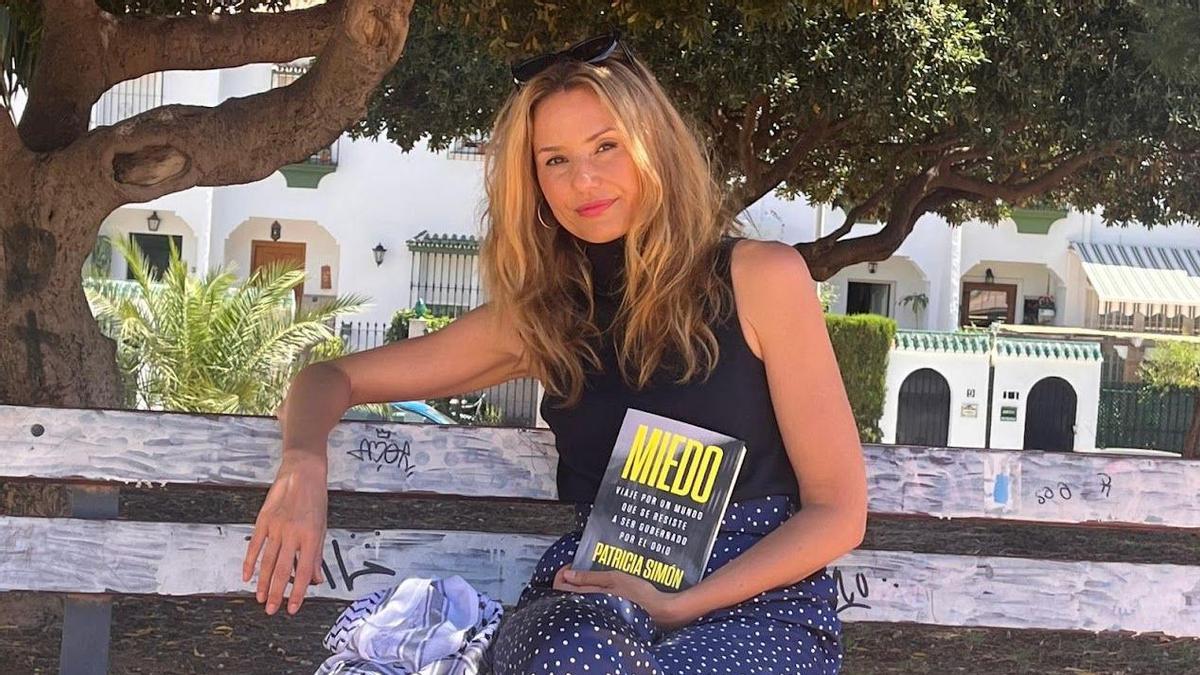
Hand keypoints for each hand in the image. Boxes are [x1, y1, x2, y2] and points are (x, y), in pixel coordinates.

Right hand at [242, 452, 327, 615]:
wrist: (302, 472)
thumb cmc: (315, 500)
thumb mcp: (322, 527)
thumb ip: (317, 554)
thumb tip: (316, 580)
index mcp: (311, 536)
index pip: (304, 571)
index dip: (298, 592)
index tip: (292, 608)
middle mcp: (293, 533)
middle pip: (282, 570)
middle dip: (276, 593)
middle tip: (272, 610)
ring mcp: (276, 526)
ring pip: (267, 562)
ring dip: (263, 583)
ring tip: (260, 598)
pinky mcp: (263, 520)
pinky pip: (254, 545)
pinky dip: (250, 563)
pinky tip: (247, 576)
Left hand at [552, 564, 698, 630]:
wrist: (660, 612)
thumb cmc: (640, 595)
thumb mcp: (614, 578)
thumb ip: (588, 577)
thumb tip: (567, 574)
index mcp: (589, 598)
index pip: (560, 587)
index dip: (561, 574)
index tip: (571, 566)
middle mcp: (590, 608)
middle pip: (566, 594)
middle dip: (568, 580)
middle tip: (578, 570)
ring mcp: (597, 613)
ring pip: (577, 599)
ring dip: (578, 587)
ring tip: (588, 577)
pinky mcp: (605, 615)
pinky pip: (589, 604)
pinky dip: (588, 594)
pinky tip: (599, 588)